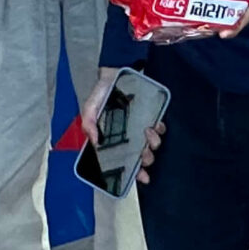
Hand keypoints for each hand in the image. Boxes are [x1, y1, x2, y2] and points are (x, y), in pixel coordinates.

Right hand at [78, 68, 168, 187]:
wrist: (115, 71)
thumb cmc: (102, 92)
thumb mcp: (90, 107)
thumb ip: (88, 123)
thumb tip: (95, 142)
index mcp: (115, 140)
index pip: (126, 161)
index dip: (135, 173)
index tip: (143, 178)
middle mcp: (130, 136)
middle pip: (143, 156)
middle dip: (146, 158)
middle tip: (144, 153)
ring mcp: (142, 127)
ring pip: (153, 144)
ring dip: (154, 143)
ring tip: (148, 132)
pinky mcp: (152, 116)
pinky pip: (160, 128)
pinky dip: (160, 130)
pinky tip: (155, 125)